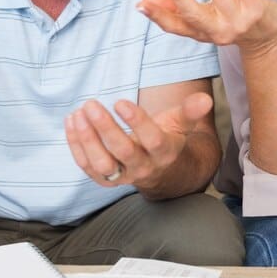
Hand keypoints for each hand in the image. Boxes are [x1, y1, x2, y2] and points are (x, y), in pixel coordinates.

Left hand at [64, 92, 212, 191]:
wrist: (164, 174)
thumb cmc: (169, 140)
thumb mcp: (181, 125)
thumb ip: (190, 112)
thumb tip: (205, 98)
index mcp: (164, 152)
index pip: (151, 139)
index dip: (136, 122)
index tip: (120, 102)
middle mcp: (144, 167)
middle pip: (122, 151)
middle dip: (105, 128)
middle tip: (90, 104)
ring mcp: (124, 176)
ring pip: (102, 164)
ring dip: (86, 140)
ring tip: (77, 114)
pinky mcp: (107, 179)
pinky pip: (88, 167)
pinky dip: (76, 147)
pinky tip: (71, 122)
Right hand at [137, 0, 276, 53]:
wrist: (267, 38)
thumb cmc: (229, 23)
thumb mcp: (202, 22)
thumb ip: (176, 10)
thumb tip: (144, 1)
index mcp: (201, 33)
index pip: (175, 27)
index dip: (158, 16)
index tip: (141, 4)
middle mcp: (218, 30)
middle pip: (194, 14)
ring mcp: (237, 20)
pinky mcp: (255, 8)